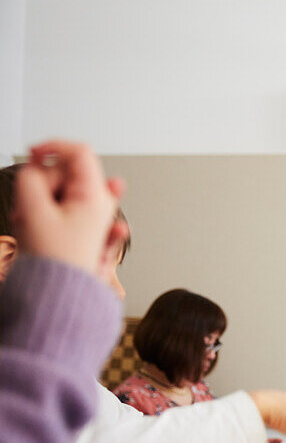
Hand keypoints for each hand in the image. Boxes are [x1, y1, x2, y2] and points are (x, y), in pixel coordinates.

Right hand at [12, 141, 126, 278]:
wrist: (58, 295)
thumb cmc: (54, 263)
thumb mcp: (33, 212)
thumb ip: (30, 179)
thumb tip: (35, 166)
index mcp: (95, 196)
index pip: (80, 153)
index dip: (54, 147)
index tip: (33, 152)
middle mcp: (100, 203)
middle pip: (66, 172)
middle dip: (40, 183)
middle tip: (27, 205)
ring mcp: (92, 215)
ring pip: (60, 191)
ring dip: (38, 200)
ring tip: (28, 221)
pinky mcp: (81, 225)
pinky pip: (59, 207)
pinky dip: (43, 211)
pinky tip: (32, 226)